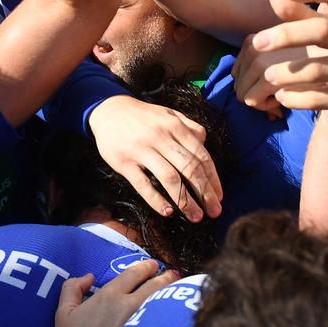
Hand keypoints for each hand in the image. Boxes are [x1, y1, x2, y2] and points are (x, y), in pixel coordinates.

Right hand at [50, 259, 178, 326]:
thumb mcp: (63, 312)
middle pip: (155, 285)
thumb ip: (72, 288)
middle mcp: (130, 307)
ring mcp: (142, 324)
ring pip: (162, 302)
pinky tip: (172, 313)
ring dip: (170, 293)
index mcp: (110, 296)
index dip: (146, 267)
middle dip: (165, 277)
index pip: (135, 273)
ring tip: (176, 290)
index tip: (153, 265)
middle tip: (172, 274)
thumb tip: (89, 278)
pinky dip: (168, 313)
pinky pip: (162, 321)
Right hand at [87, 95, 222, 222]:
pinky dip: (156, 200)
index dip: (212, 178)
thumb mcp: (169, 114)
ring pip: (169, 178)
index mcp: (175, 127)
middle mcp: (160, 138)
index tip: (219, 196)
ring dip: (185, 201)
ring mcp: (142, 151)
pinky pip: (143, 185)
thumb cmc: (143, 116)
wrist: (108, 110)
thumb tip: (205, 143)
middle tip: (214, 212)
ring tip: (195, 216)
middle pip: (189, 169)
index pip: (200, 156)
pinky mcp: (124, 163)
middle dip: (205, 193)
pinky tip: (168, 212)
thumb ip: (189, 127)